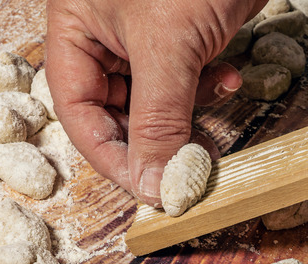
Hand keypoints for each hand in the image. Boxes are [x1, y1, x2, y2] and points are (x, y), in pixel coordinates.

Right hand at [45, 0, 264, 205]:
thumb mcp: (168, 44)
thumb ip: (159, 118)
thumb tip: (154, 184)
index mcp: (76, 31)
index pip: (79, 112)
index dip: (111, 155)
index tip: (146, 188)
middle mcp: (105, 37)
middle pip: (115, 112)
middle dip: (153, 140)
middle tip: (186, 167)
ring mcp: (146, 36)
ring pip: (155, 101)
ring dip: (186, 117)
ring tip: (213, 121)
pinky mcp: (184, 34)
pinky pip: (186, 79)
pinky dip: (208, 90)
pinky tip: (231, 81)